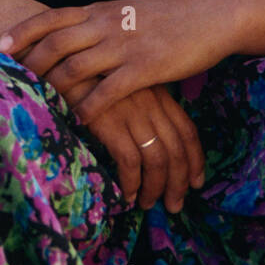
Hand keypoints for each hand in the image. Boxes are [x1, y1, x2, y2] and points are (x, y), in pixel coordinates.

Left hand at [0, 0, 236, 125]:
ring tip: (34, 105)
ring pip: (77, 66)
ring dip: (52, 87)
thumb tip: (72, 38)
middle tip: (8, 82)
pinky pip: (110, 89)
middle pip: (56, 42)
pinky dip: (90, 106)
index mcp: (100, 10)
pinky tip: (78, 121)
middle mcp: (107, 24)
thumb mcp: (125, 14)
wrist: (208, 17)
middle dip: (29, 63)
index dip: (24, 31)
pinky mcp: (146, 68)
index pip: (52, 17)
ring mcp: (125, 45)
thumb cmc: (166, 19)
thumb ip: (98, 23)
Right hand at [80, 83, 204, 213]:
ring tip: (148, 204)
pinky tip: (128, 194)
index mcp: (158, 93)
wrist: (67, 60)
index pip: (187, 130)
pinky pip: (130, 161)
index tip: (197, 182)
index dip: (195, 159)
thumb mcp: (127, 83)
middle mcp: (150, 104)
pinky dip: (132, 182)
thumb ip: (144, 104)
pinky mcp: (110, 123)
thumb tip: (154, 139)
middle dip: (179, 182)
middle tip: (174, 204)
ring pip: (157, 159)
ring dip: (155, 188)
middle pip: (176, 150)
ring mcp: (132, 113)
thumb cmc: (94, 74)